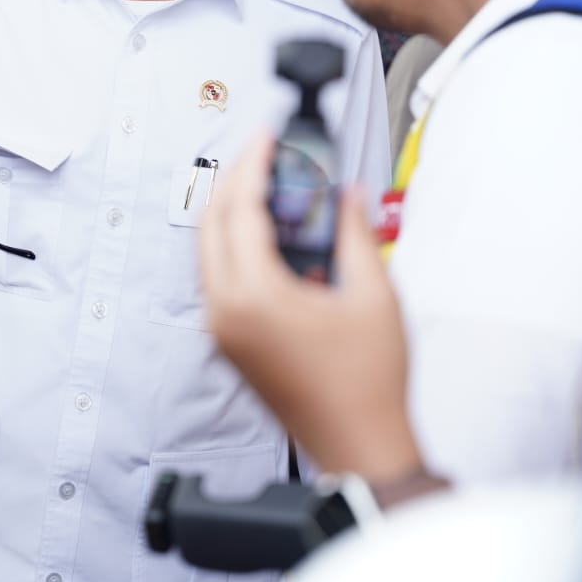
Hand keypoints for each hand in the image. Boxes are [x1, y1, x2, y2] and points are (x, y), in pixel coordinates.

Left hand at [198, 132, 421, 481]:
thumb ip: (355, 235)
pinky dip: (234, 245)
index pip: (239, 211)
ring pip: (207, 250)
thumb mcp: (374, 297)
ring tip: (265, 184)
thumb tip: (347, 195)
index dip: (251, 165)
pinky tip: (265, 232)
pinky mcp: (227, 340)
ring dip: (230, 212)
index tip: (264, 136)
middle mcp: (224, 312)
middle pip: (210, 224)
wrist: (358, 445)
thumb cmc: (368, 385)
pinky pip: (217, 276)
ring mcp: (221, 329)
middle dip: (233, 181)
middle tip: (262, 153)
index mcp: (253, 298)